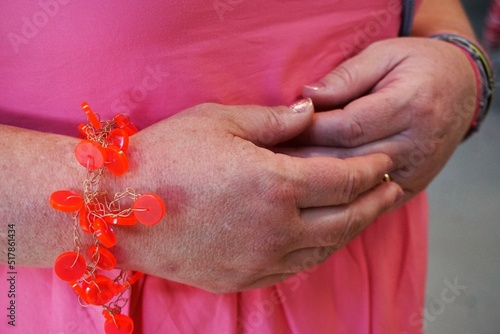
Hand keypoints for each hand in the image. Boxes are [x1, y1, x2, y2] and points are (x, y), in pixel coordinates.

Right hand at [114, 100, 401, 292]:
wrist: (116, 207)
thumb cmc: (166, 155)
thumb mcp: (220, 121)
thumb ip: (274, 121)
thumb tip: (310, 115)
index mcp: (274, 184)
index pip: (344, 180)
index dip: (371, 170)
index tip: (384, 162)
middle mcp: (276, 229)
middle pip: (346, 219)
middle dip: (376, 202)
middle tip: (392, 188)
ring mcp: (261, 259)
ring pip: (326, 248)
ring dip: (353, 228)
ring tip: (365, 212)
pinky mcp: (243, 278)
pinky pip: (296, 267)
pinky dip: (320, 250)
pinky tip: (323, 238)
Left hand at [297, 38, 476, 204]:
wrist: (461, 91)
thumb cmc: (418, 67)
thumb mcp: (384, 54)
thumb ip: (346, 76)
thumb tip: (307, 96)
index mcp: (409, 105)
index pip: (346, 127)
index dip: (308, 130)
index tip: (279, 130)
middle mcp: (414, 144)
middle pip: (347, 160)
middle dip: (303, 160)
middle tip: (268, 161)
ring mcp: (414, 171)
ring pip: (354, 186)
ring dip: (315, 183)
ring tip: (281, 178)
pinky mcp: (411, 187)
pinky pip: (368, 201)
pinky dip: (338, 199)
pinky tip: (311, 195)